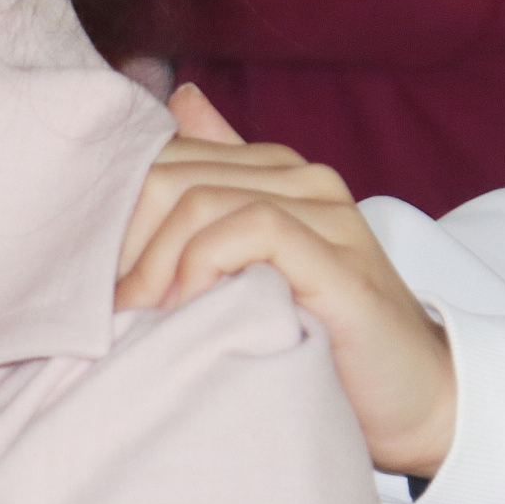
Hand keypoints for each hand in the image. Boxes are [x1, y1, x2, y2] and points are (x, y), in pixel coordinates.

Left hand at [119, 86, 456, 476]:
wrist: (413, 401)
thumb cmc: (324, 339)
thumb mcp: (256, 265)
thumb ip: (219, 184)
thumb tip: (179, 102)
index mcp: (280, 173)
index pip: (167, 156)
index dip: (115, 212)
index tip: (91, 278)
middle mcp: (307, 182)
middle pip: (174, 175)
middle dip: (123, 241)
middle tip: (106, 306)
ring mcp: (330, 219)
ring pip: (204, 201)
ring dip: (154, 263)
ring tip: (139, 318)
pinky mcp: (342, 264)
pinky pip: (256, 230)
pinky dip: (204, 265)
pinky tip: (186, 308)